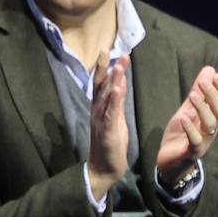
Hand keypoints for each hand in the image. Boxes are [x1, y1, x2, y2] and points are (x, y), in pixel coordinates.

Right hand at [88, 53, 130, 196]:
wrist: (105, 168)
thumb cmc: (111, 143)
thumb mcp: (116, 117)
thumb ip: (117, 100)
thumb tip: (120, 81)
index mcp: (99, 108)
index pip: (101, 83)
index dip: (105, 67)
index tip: (110, 49)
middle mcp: (97, 111)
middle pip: (100, 86)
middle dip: (105, 67)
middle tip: (107, 48)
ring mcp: (101, 121)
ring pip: (105, 97)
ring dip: (111, 80)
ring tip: (117, 65)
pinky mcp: (107, 131)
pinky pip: (110, 114)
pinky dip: (113, 101)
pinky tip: (117, 90)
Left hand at [157, 66, 217, 187]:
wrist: (169, 161)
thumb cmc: (181, 134)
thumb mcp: (187, 109)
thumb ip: (198, 92)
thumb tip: (209, 70)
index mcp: (212, 118)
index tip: (214, 75)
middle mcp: (211, 130)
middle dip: (213, 95)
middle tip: (203, 82)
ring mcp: (204, 141)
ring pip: (210, 124)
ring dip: (203, 109)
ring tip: (193, 95)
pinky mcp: (192, 153)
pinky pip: (196, 141)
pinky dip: (191, 129)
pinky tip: (184, 118)